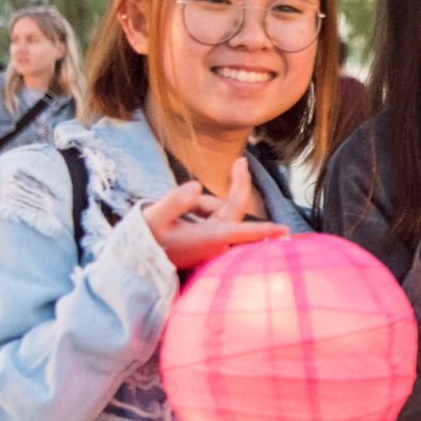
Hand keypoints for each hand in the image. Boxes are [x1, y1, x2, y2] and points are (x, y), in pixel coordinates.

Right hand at [142, 158, 286, 269]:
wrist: (136, 259)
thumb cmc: (144, 239)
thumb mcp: (154, 218)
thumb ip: (174, 201)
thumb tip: (195, 185)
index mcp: (209, 238)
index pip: (241, 232)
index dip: (263, 230)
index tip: (284, 229)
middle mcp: (216, 241)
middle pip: (234, 207)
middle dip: (237, 184)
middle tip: (240, 160)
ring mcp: (214, 241)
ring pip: (217, 209)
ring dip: (201, 204)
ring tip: (173, 217)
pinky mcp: (209, 239)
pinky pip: (211, 215)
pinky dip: (199, 210)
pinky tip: (178, 219)